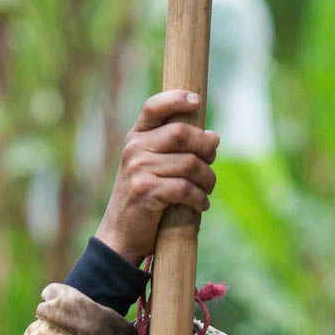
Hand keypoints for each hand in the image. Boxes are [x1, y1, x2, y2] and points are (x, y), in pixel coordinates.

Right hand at [95, 92, 218, 265]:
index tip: (197, 102)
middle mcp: (135, 149)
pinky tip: (201, 205)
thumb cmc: (144, 200)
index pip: (153, 107)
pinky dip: (199, 198)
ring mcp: (139, 169)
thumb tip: (214, 137)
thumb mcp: (151, 167)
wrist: (120, 235)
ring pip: (189, 164)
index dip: (176, 99)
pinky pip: (185, 188)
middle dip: (205, 147)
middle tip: (212, 161)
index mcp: (135, 137)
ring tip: (207, 190)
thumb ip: (174, 150)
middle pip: (182, 134)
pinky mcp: (147, 191)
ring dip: (207, 179)